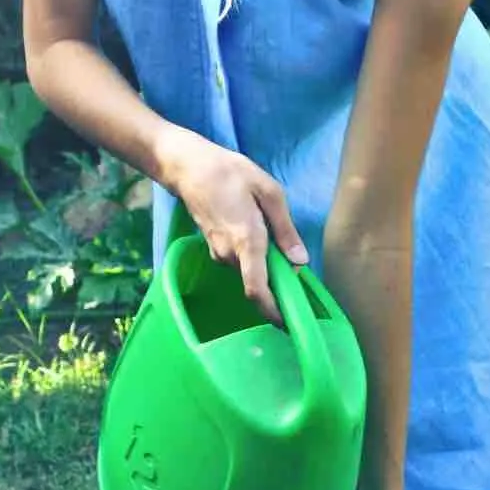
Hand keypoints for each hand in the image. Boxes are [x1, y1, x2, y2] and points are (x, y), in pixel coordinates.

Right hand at [159, 127, 306, 326]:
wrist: (188, 167)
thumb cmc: (231, 173)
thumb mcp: (269, 192)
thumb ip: (285, 230)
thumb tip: (300, 262)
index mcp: (248, 241)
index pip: (257, 290)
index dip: (273, 311)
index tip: (288, 322)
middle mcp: (230, 254)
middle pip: (257, 283)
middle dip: (276, 283)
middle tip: (295, 272)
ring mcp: (218, 253)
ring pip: (249, 271)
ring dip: (265, 266)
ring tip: (278, 244)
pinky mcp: (214, 248)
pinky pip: (239, 262)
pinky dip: (253, 258)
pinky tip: (259, 235)